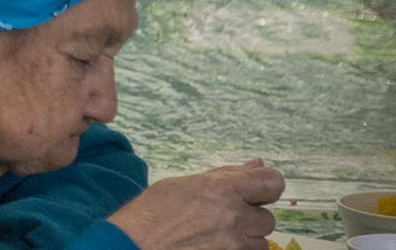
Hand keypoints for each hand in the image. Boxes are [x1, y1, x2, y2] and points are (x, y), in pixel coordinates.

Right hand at [105, 161, 283, 249]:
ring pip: (261, 241)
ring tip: (216, 233)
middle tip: (223, 216)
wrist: (134, 246)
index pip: (272, 183)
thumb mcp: (183, 185)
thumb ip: (223, 177)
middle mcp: (232, 218)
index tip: (255, 190)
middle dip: (249, 217)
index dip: (266, 185)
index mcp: (220, 190)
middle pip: (267, 218)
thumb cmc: (151, 214)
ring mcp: (232, 245)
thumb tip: (257, 164)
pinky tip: (213, 245)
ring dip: (245, 237)